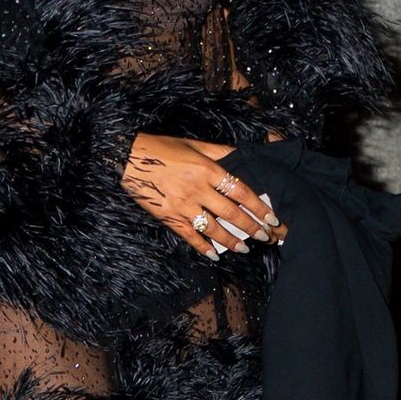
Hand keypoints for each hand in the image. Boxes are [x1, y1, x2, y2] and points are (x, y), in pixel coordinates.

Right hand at [121, 134, 285, 258]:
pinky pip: (189, 236)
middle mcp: (197, 190)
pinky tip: (214, 255)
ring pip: (213, 228)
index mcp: (207, 170)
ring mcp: (182, 206)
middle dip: (251, 227)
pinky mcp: (168, 217)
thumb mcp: (194, 144)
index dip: (258, 207)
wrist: (128, 158)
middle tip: (266, 237)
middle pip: (231, 213)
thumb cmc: (162, 148)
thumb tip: (243, 155)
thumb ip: (220, 151)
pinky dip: (202, 247)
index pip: (240, 192)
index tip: (272, 218)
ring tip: (245, 248)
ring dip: (231, 240)